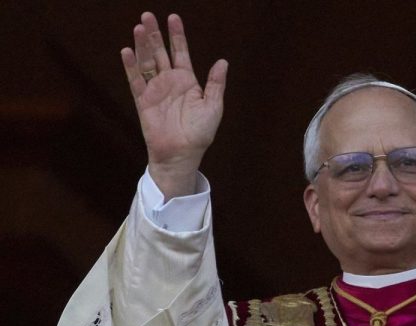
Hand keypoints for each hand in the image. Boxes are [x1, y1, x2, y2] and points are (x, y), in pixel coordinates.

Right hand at [121, 12, 227, 199]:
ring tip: (139, 27)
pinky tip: (127, 51)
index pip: (181, 52)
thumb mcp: (213, 107)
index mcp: (188, 81)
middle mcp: (170, 82)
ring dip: (142, 45)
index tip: (173, 18)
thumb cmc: (200, 134)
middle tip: (148, 15)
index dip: (177, 36)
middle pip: (159, 52)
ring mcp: (155, 90)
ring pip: (146, 62)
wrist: (182, 154)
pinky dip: (131, 66)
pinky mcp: (143, 101)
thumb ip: (216, 84)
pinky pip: (135, 80)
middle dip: (155, 34)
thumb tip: (222, 61)